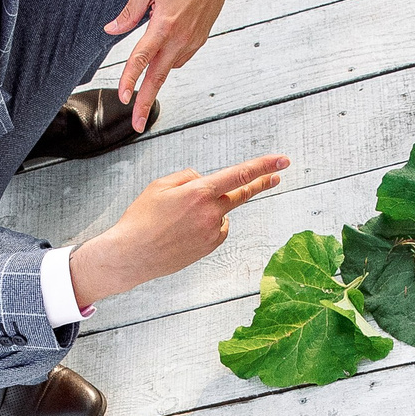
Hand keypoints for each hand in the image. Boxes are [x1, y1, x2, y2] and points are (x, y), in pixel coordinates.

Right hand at [68, 154, 288, 309]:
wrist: (132, 255)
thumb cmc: (142, 217)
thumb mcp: (160, 185)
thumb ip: (189, 177)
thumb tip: (207, 181)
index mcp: (199, 192)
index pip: (239, 174)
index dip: (263, 166)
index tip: (282, 160)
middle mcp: (210, 212)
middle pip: (242, 194)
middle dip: (261, 184)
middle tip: (278, 177)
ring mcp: (212, 232)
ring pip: (222, 212)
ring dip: (211, 208)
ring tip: (179, 218)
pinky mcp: (209, 247)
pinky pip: (217, 229)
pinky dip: (207, 224)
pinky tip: (185, 230)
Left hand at [104, 0, 235, 131]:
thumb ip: (130, 11)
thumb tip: (112, 29)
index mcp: (164, 24)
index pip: (142, 58)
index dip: (130, 79)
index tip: (121, 97)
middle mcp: (180, 37)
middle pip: (158, 76)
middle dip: (145, 102)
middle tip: (136, 125)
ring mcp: (192, 40)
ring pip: (169, 67)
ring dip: (155, 78)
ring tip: (142, 85)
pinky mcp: (200, 38)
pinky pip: (180, 57)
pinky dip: (168, 60)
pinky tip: (162, 54)